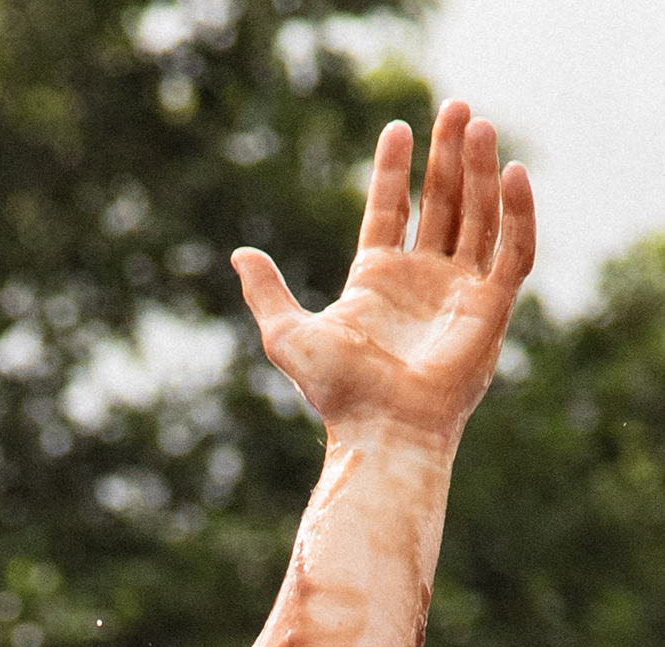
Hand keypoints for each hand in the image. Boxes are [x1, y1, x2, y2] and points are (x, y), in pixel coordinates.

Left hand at [233, 101, 534, 445]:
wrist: (381, 431)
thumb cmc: (337, 393)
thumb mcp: (288, 335)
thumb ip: (266, 293)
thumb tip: (239, 254)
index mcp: (378, 280)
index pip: (392, 209)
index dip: (395, 169)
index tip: (398, 127)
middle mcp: (423, 280)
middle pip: (442, 202)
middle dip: (448, 155)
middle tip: (455, 106)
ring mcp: (459, 292)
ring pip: (478, 216)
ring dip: (480, 170)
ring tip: (478, 125)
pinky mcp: (491, 309)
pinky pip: (513, 251)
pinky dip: (516, 212)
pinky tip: (509, 172)